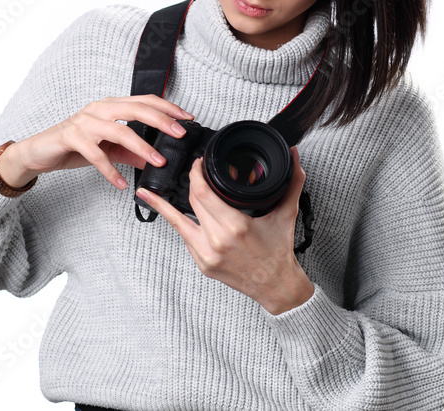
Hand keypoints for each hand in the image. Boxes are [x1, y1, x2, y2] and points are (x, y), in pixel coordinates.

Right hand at [0, 95, 192, 189]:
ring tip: (158, 162)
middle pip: (136, 109)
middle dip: (162, 121)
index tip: (188, 118)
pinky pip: (96, 155)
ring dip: (142, 147)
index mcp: (111, 106)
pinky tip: (122, 184)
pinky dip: (111, 171)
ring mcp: (85, 121)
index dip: (168, 108)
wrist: (38, 152)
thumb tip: (157, 161)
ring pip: (120, 130)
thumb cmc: (74, 146)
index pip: (145, 101)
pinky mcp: (72, 137)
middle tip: (179, 135)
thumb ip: (132, 153)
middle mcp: (99, 109)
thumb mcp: (109, 149)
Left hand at [136, 146, 314, 314]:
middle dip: (189, 184)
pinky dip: (181, 224)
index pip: (203, 193)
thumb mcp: (287, 213)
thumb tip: (295, 156)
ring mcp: (206, 255)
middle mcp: (217, 241)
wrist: (277, 286)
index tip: (198, 164)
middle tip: (191, 172)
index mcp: (236, 226)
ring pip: (178, 222)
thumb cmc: (280, 252)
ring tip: (148, 193)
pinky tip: (172, 214)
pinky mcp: (202, 265)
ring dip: (165, 206)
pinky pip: (186, 238)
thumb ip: (292, 182)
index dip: (196, 174)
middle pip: (191, 203)